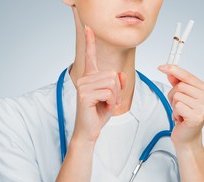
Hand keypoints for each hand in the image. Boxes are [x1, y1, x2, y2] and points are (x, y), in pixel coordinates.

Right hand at [72, 26, 125, 142]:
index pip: (91, 56)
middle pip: (112, 74)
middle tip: (110, 101)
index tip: (89, 28)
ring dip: (115, 97)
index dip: (90, 42)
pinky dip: (111, 102)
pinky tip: (103, 107)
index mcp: (90, 77)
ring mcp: (83, 86)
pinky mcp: (84, 95)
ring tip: (106, 104)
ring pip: (112, 83)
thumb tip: (120, 75)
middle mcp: (84, 78)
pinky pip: (108, 93)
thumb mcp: (113, 96)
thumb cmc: (98, 113)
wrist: (89, 130)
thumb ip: (118, 83)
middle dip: (117, 90)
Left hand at [158, 64, 203, 147]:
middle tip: (179, 106)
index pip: (188, 76)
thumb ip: (177, 82)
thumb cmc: (186, 117)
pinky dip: (175, 113)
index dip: (174, 70)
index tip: (162, 67)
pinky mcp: (197, 117)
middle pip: (181, 86)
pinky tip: (181, 119)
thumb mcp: (182, 96)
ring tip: (181, 113)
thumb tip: (170, 71)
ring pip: (177, 96)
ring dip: (174, 106)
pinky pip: (177, 106)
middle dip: (173, 96)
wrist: (188, 137)